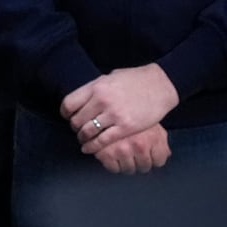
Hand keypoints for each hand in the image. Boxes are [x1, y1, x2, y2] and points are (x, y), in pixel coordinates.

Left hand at [63, 63, 178, 149]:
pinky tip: (90, 148)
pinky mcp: (126, 127)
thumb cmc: (135, 79)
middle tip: (77, 130)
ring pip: (87, 131)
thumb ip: (95, 88)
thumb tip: (81, 99)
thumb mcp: (110, 77)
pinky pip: (103, 140)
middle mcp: (102, 100)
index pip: (69, 104)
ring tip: (84, 139)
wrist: (160, 85)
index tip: (68, 117)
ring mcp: (114, 114)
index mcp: (96, 87)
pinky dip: (93, 146)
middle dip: (75, 127)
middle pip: (77, 120)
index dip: (66, 113)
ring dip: (83, 138)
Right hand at [90, 122, 171, 173]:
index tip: (148, 156)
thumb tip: (166, 154)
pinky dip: (113, 165)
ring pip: (129, 169)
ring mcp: (121, 149)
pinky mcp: (105, 153)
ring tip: (124, 156)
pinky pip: (113, 169)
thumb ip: (161, 141)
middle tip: (135, 156)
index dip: (154, 159)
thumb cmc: (134, 114)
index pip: (158, 162)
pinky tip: (113, 156)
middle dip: (141, 163)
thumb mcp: (152, 125)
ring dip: (127, 165)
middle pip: (144, 167)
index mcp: (152, 138)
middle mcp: (138, 145)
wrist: (114, 103)